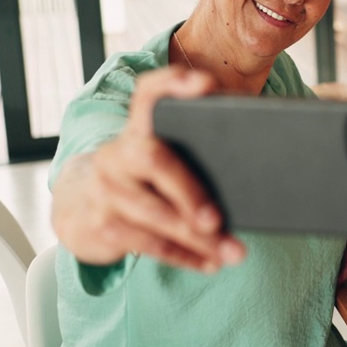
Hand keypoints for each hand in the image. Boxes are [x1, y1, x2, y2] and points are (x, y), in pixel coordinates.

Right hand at [51, 67, 246, 272]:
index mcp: (138, 128)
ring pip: (154, 215)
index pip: (150, 94)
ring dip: (198, 239)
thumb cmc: (147, 179)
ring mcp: (104, 189)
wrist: (82, 208)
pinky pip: (147, 244)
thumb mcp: (163, 156)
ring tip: (234, 252)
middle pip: (155, 162)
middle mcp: (116, 153)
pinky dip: (185, 256)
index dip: (174, 83)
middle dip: (190, 192)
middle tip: (218, 219)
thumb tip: (264, 154)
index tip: (206, 83)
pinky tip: (211, 263)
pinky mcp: (100, 224)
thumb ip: (197, 147)